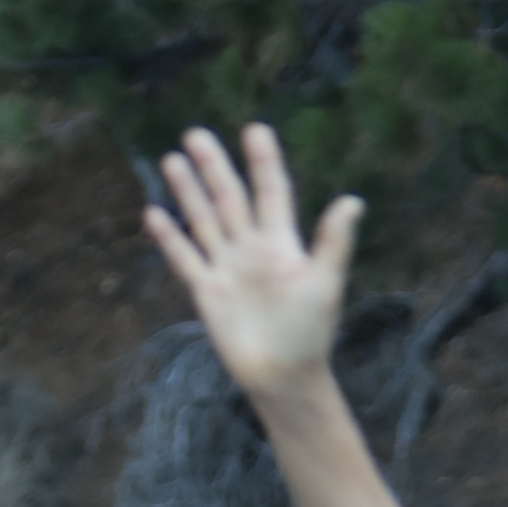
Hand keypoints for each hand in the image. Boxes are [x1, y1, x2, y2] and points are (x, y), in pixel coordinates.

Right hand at [142, 123, 362, 400]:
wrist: (284, 376)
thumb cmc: (310, 333)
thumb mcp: (326, 285)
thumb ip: (335, 243)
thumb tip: (354, 201)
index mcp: (281, 243)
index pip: (271, 192)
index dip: (264, 163)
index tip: (255, 130)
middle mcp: (251, 249)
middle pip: (230, 198)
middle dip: (214, 168)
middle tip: (196, 134)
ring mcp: (227, 268)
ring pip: (204, 221)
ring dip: (188, 192)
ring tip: (172, 160)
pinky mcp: (207, 291)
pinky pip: (185, 259)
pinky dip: (170, 239)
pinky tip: (153, 214)